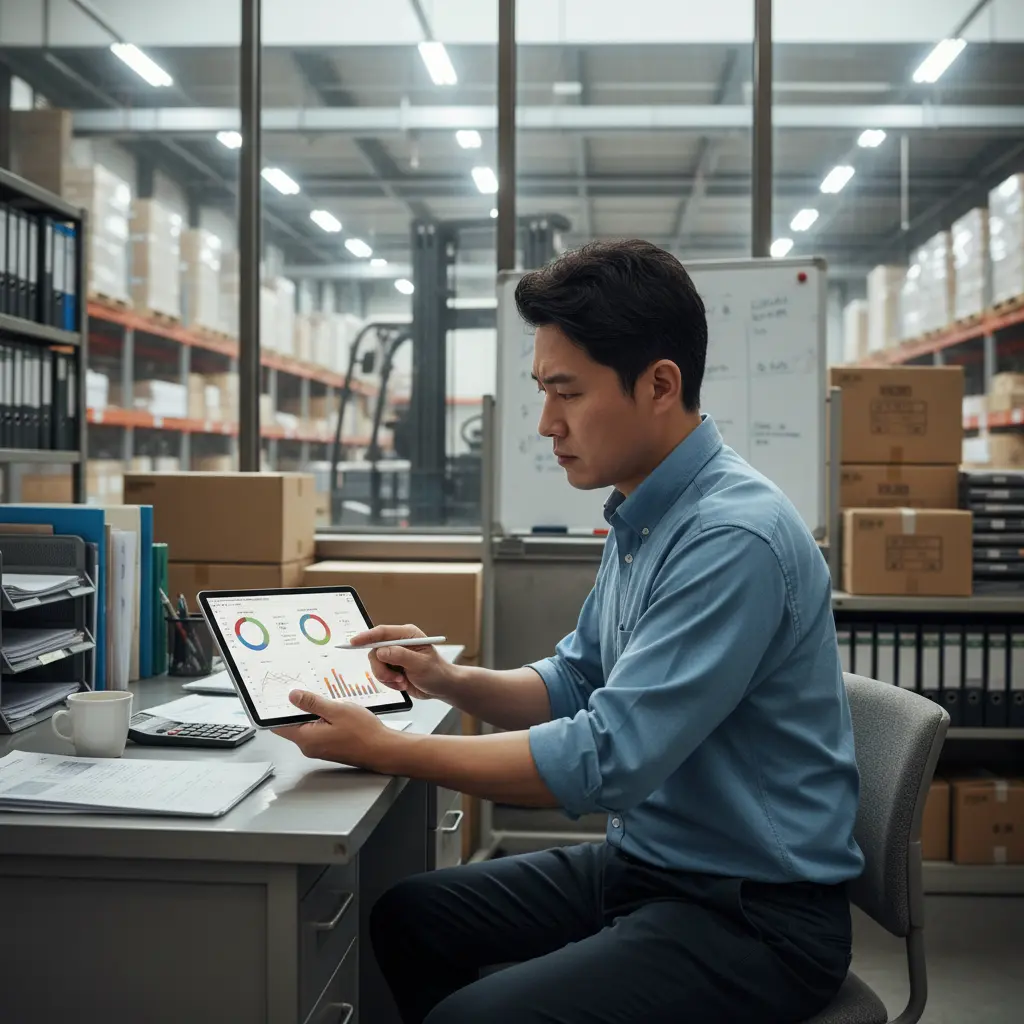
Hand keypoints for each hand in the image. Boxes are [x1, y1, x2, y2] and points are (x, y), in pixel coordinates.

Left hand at [272, 689, 392, 767]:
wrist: (383, 750)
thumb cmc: (363, 733)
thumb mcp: (337, 711)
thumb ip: (312, 703)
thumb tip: (292, 696)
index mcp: (306, 738)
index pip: (278, 725)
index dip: (275, 709)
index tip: (277, 694)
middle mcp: (309, 746)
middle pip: (292, 724)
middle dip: (296, 707)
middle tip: (302, 688)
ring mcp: (318, 748)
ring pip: (306, 726)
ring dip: (311, 712)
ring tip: (321, 696)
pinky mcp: (328, 747)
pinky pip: (317, 730)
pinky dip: (321, 718)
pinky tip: (332, 709)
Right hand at [349, 624, 457, 701]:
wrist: (441, 687)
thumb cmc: (437, 673)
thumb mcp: (420, 664)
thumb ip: (400, 656)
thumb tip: (381, 651)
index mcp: (407, 635)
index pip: (382, 632)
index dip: (367, 636)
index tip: (354, 642)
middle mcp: (399, 643)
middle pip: (375, 651)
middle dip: (382, 668)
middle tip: (395, 678)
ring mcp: (395, 656)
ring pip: (376, 665)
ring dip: (387, 677)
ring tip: (402, 681)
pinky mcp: (393, 668)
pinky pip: (381, 675)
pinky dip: (389, 683)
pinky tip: (403, 684)